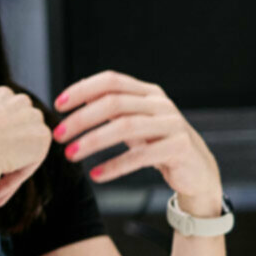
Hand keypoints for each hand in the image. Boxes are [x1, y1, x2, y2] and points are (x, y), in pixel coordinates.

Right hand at [0, 87, 52, 207]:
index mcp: (0, 94)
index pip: (9, 115)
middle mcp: (20, 100)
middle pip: (24, 127)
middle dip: (14, 145)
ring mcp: (34, 117)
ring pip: (29, 145)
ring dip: (16, 161)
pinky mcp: (43, 136)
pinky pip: (34, 160)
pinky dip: (20, 172)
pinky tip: (2, 175)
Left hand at [53, 71, 223, 214]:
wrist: (197, 170)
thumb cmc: (158, 143)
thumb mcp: (134, 122)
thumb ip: (111, 109)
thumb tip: (76, 98)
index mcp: (148, 92)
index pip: (111, 81)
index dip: (82, 89)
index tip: (58, 106)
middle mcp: (161, 104)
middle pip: (114, 103)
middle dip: (81, 119)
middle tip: (58, 135)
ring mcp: (172, 124)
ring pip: (126, 127)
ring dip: (93, 141)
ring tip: (71, 155)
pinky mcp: (179, 147)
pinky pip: (142, 156)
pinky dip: (115, 165)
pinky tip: (96, 175)